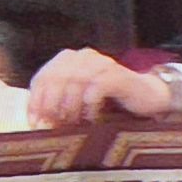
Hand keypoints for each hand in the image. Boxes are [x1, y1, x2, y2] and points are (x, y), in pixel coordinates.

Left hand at [28, 48, 174, 126]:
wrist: (147, 97)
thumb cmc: (108, 101)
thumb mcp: (77, 101)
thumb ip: (57, 105)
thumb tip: (37, 124)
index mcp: (68, 59)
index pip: (42, 77)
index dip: (35, 101)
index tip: (34, 123)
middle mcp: (83, 56)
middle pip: (56, 79)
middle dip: (51, 105)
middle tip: (54, 125)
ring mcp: (101, 63)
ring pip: (75, 82)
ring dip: (70, 106)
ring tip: (73, 123)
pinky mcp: (117, 74)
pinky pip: (97, 88)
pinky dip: (90, 105)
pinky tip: (92, 118)